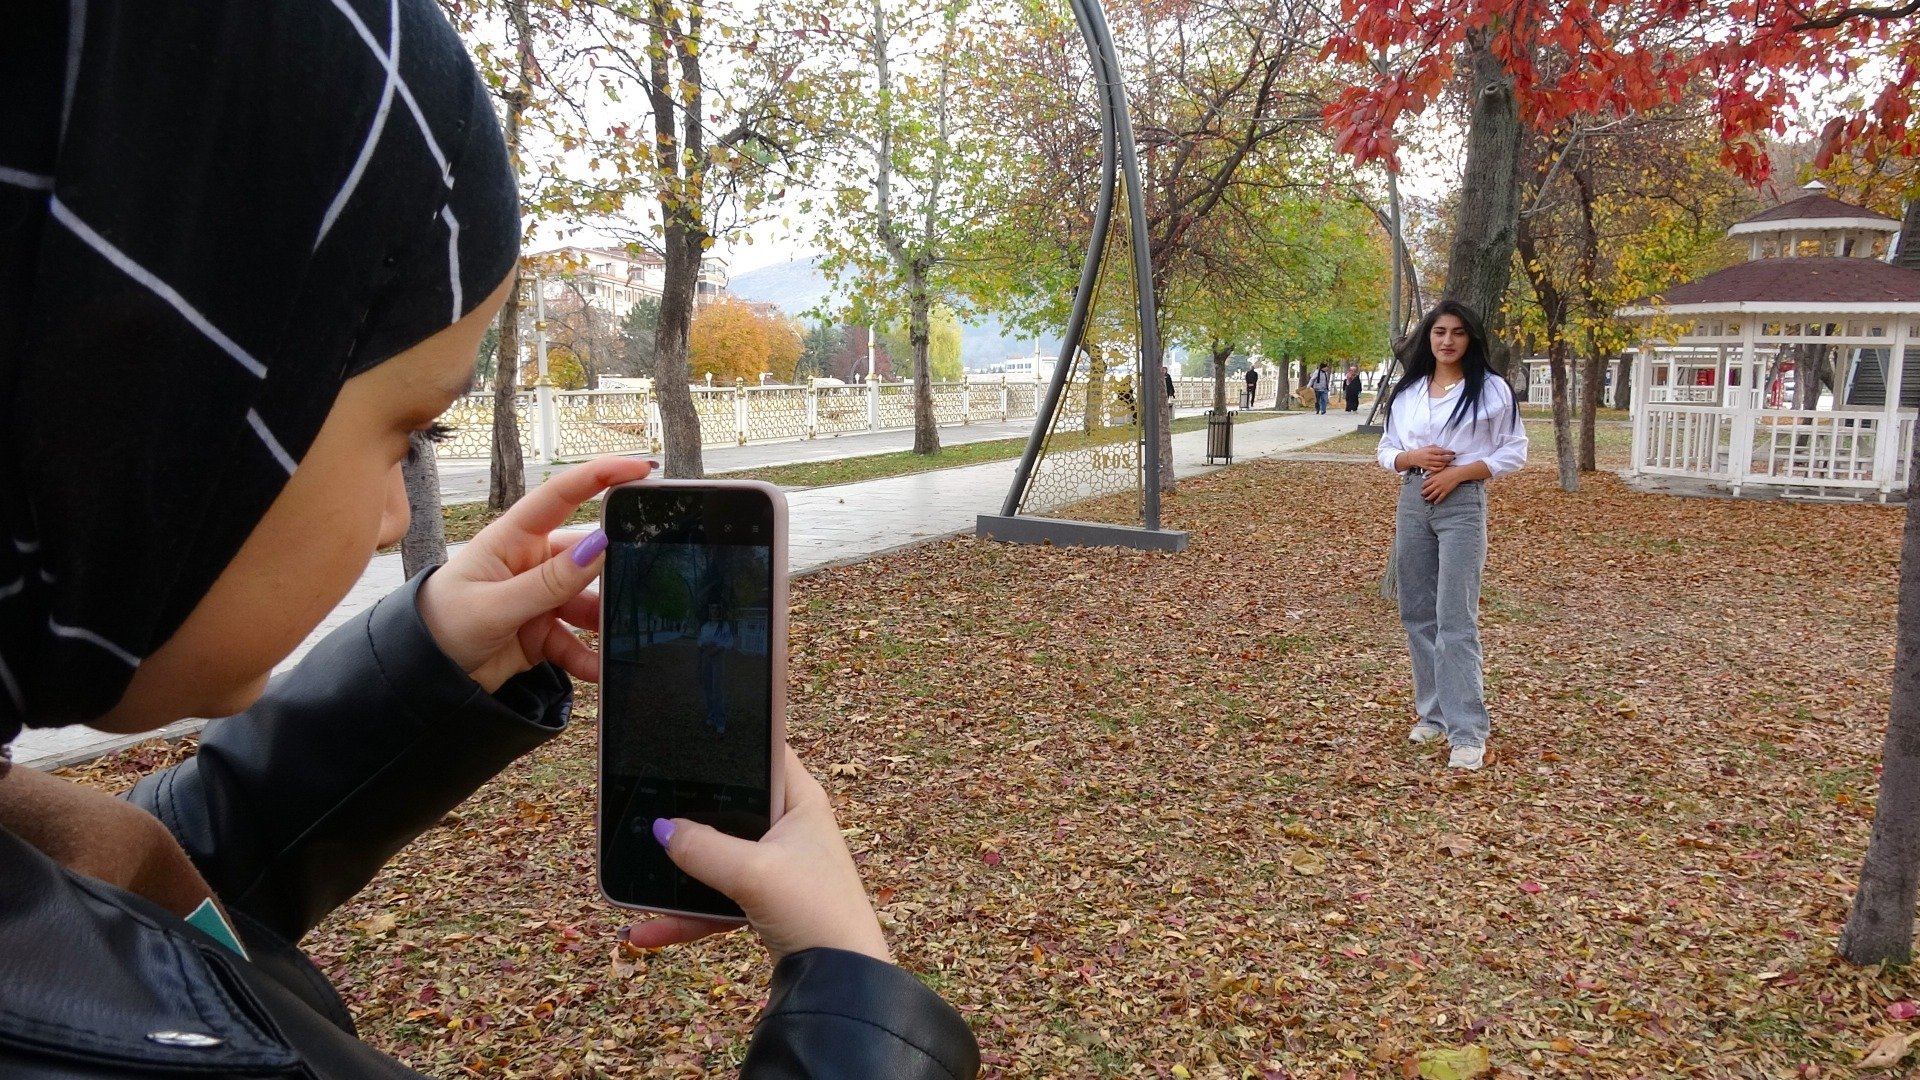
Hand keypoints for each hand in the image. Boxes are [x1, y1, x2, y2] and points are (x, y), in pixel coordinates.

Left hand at [415, 455, 655, 691]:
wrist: (421, 677)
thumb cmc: (440, 625)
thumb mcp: (494, 605)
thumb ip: (548, 582)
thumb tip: (598, 548)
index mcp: (512, 539)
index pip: (561, 496)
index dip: (600, 476)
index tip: (640, 469)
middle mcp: (530, 562)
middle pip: (586, 556)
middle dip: (613, 570)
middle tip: (640, 580)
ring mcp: (539, 598)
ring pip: (587, 602)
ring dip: (603, 622)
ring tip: (620, 639)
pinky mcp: (543, 632)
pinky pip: (577, 640)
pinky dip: (589, 656)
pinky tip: (599, 669)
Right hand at [623, 746, 891, 963]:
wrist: (841, 978)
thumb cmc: (816, 911)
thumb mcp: (754, 873)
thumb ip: (703, 848)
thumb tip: (661, 829)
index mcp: (799, 800)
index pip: (763, 751)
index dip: (728, 742)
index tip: (682, 743)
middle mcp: (789, 826)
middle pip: (729, 806)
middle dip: (688, 817)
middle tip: (646, 811)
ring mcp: (775, 865)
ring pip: (717, 857)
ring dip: (679, 874)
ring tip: (634, 882)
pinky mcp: (763, 900)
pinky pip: (716, 899)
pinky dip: (686, 915)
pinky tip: (648, 931)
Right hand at [1398, 445, 1455, 471]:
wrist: (1413, 457)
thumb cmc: (1422, 451)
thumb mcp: (1428, 447)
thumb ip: (1436, 448)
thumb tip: (1445, 449)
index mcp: (1430, 450)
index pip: (1442, 451)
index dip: (1448, 452)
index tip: (1453, 452)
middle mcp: (1430, 457)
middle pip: (1442, 458)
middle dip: (1449, 458)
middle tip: (1453, 457)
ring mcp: (1429, 463)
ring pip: (1440, 464)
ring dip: (1446, 463)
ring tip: (1449, 461)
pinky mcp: (1428, 468)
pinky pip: (1436, 469)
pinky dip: (1441, 468)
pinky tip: (1443, 466)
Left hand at [1420, 465, 1466, 503]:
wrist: (1457, 474)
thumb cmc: (1449, 470)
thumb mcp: (1439, 470)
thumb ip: (1433, 474)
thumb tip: (1428, 476)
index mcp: (1434, 478)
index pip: (1425, 484)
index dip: (1422, 486)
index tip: (1422, 487)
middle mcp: (1436, 484)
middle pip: (1427, 490)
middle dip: (1423, 493)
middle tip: (1422, 494)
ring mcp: (1441, 488)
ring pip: (1432, 495)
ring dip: (1428, 498)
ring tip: (1426, 499)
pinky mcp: (1446, 491)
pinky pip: (1440, 497)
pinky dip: (1437, 501)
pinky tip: (1435, 502)